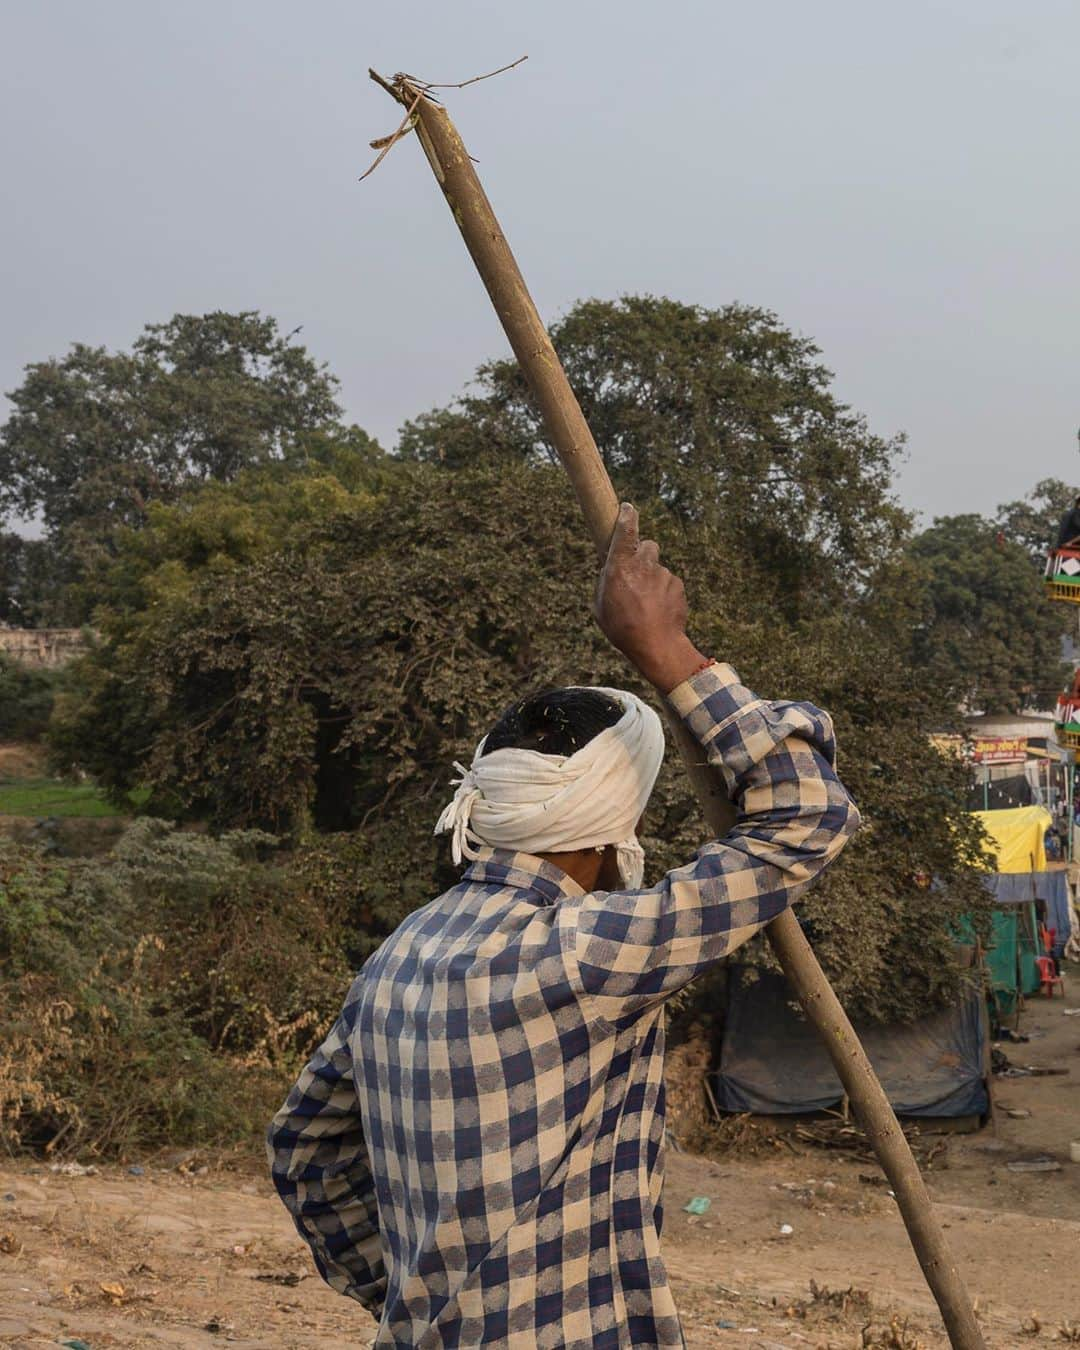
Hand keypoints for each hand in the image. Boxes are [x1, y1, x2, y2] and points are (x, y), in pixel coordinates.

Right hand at [595, 503, 706, 690]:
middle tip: (636, 575)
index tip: (628, 507)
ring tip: (647, 604)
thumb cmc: (622, 628)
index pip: (625, 531)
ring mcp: (663, 574)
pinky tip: (659, 610)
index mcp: (620, 567)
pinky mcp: (677, 585)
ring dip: (652, 578)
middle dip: (642, 555)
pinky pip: (669, 582)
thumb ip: (605, 582)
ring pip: (657, 567)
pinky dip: (664, 592)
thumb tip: (611, 570)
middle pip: (647, 545)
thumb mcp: (600, 606)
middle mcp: (643, 565)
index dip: (626, 516)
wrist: (656, 645)